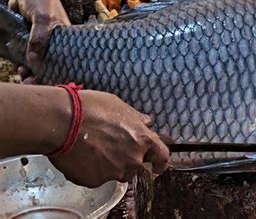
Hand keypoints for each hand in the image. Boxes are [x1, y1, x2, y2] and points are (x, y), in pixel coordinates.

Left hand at [0, 0, 69, 82]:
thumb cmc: (42, 0)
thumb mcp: (43, 18)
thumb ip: (39, 39)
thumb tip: (32, 60)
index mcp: (66, 40)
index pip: (66, 62)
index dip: (58, 74)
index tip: (48, 82)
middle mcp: (56, 43)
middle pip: (52, 66)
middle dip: (41, 76)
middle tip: (31, 81)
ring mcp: (42, 43)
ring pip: (38, 63)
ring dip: (30, 71)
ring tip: (23, 74)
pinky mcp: (29, 40)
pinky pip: (27, 56)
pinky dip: (22, 63)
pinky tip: (19, 67)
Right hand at [49, 91, 169, 187]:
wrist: (61, 122)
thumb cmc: (91, 109)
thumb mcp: (120, 106)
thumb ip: (136, 119)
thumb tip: (146, 122)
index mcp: (142, 139)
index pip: (162, 156)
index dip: (161, 161)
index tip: (158, 165)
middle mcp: (132, 159)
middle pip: (136, 165)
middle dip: (127, 158)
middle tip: (111, 146)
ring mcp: (114, 172)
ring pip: (118, 173)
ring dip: (111, 165)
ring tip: (94, 149)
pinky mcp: (95, 181)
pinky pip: (98, 178)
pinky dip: (92, 169)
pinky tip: (82, 156)